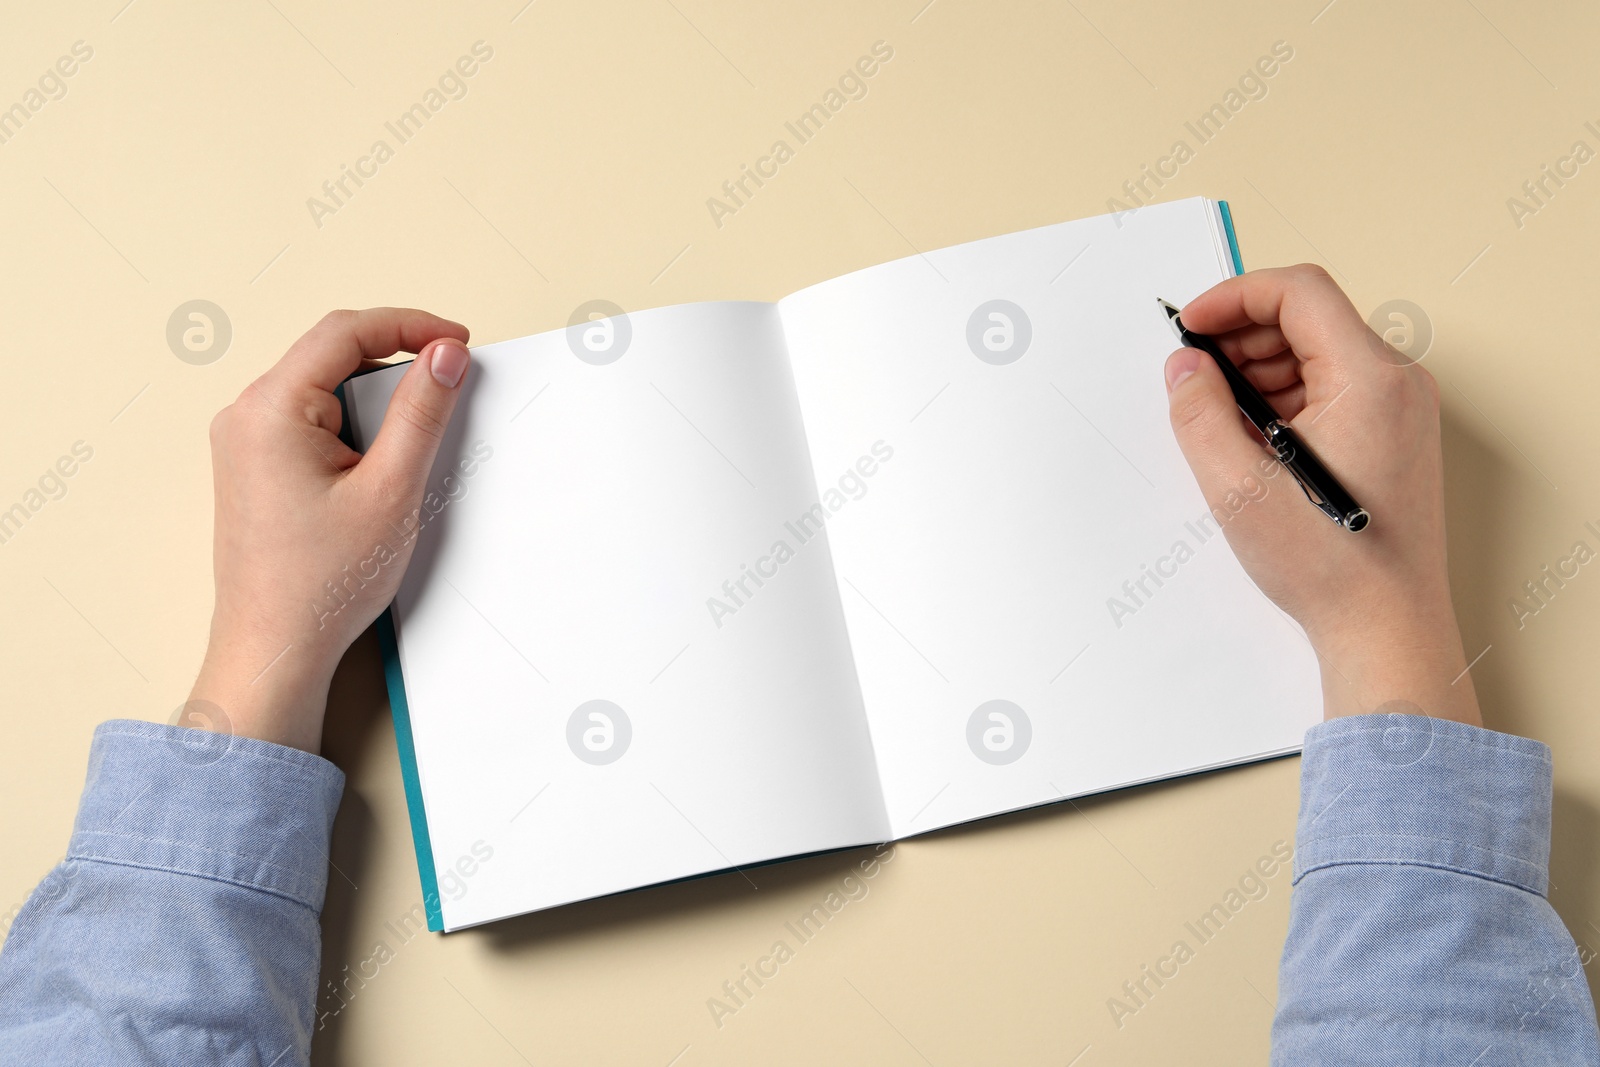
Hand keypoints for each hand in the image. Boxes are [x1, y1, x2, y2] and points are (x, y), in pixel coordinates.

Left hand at [187, 309, 471, 752]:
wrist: (275, 649)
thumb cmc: (320, 584)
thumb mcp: (391, 489)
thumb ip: (422, 412)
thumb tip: (445, 356)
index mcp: (269, 409)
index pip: (345, 332)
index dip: (410, 326)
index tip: (457, 342)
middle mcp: (245, 416)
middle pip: (331, 355)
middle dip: (396, 361)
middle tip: (449, 381)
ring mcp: (244, 442)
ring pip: (323, 388)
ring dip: (376, 398)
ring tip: (417, 433)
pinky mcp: (254, 467)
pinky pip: (309, 419)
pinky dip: (354, 425)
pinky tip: (383, 460)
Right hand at [1163, 265, 1480, 724]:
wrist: (1385, 627)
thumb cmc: (1330, 566)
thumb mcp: (1237, 486)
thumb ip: (1199, 412)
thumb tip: (1185, 367)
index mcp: (1370, 379)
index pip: (1299, 291)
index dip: (1234, 296)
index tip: (1191, 327)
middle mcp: (1398, 383)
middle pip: (1310, 317)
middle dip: (1243, 336)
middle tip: (1195, 374)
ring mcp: (1402, 410)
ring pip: (1319, 352)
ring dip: (1261, 369)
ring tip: (1220, 415)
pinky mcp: (1395, 435)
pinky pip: (1333, 387)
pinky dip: (1286, 396)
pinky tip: (1253, 439)